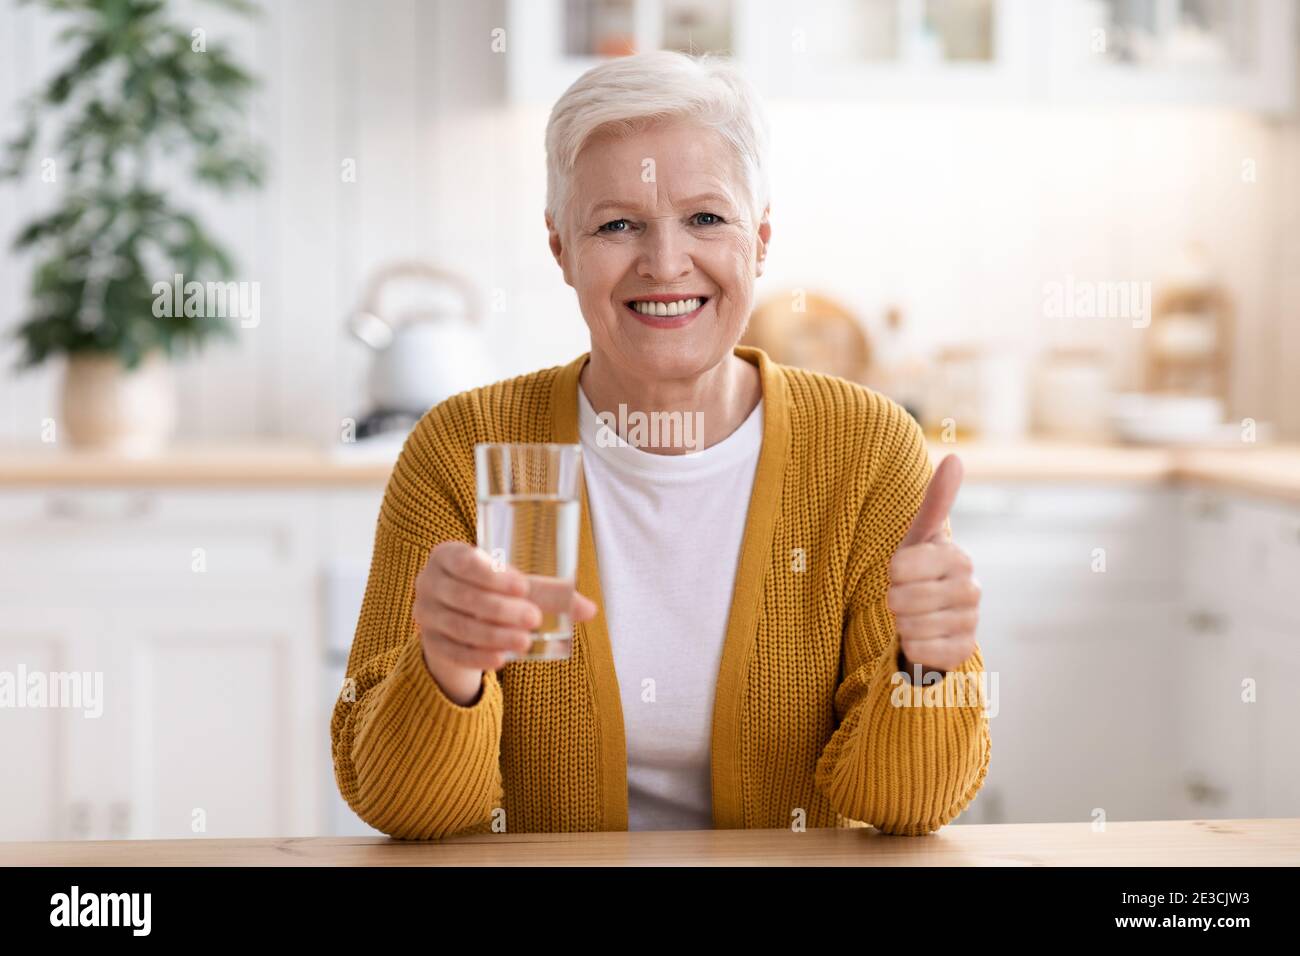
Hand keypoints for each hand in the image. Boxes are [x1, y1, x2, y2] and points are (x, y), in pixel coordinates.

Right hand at [413, 541, 597, 704]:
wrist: (458, 615)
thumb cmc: (492, 588)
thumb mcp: (513, 583)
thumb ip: (548, 592)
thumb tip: (590, 610)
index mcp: (447, 555)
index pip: (464, 561)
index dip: (492, 575)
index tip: (524, 587)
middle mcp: (428, 582)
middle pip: (464, 597)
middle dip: (500, 609)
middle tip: (533, 617)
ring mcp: (425, 614)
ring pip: (460, 627)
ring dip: (493, 635)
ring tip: (524, 641)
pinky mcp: (429, 643)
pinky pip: (453, 652)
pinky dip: (477, 657)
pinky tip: (500, 660)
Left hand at [886, 455, 979, 675]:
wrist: (931, 618)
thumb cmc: (920, 571)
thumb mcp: (921, 536)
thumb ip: (936, 501)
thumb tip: (956, 456)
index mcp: (959, 558)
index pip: (899, 567)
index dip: (892, 572)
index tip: (902, 572)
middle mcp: (971, 589)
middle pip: (902, 599)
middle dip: (894, 600)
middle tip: (905, 597)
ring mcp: (971, 622)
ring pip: (909, 626)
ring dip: (902, 623)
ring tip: (913, 615)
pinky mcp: (964, 652)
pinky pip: (920, 651)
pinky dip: (912, 646)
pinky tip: (923, 637)